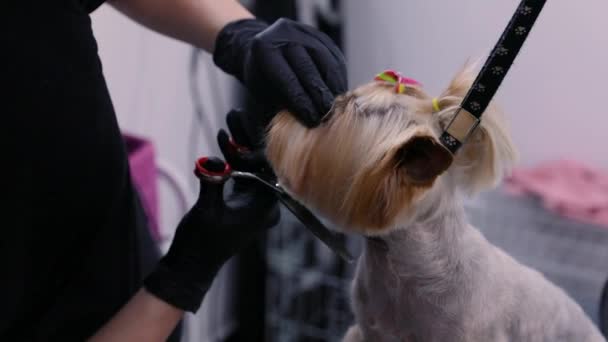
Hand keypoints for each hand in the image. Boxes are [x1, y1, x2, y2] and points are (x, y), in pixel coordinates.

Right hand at [143, 113, 278, 311]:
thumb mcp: (206, 210)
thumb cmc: (200, 242)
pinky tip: (223, 144)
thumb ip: (213, 183)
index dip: (251, 144)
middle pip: (260, 163)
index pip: (266, 167)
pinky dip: (232, 161)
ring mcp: (255, 203)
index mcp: (264, 208)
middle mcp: (265, 205)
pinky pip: (242, 175)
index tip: (235, 127)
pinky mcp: (243, 202)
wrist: (191, 265)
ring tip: (227, 125)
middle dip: (244, 141)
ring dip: (237, 148)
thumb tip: (214, 161)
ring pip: (250, 167)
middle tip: (232, 117)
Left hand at [213, 18, 347, 126]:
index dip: (301, 102)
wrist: (266, 50)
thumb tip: (297, 134)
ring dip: (334, 89)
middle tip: (327, 119)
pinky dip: (339, 80)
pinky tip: (340, 96)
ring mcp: (305, 33)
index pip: (287, 79)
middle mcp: (285, 36)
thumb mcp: (262, 94)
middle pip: (308, 69)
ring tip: (337, 110)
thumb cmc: (263, 80)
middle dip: (319, 96)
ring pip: (326, 63)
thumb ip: (278, 109)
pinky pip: (336, 60)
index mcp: (264, 50)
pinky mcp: (322, 37)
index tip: (312, 121)